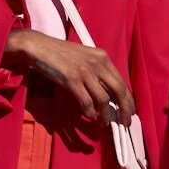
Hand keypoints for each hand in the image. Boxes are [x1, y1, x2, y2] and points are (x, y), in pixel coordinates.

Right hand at [5, 29, 134, 123]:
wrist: (39, 46)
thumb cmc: (60, 54)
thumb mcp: (84, 58)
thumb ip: (97, 73)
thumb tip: (107, 94)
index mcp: (102, 57)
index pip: (122, 81)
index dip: (128, 99)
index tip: (129, 110)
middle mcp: (97, 63)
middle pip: (119, 90)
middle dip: (125, 110)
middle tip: (124, 122)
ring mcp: (85, 71)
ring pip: (104, 99)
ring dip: (106, 115)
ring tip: (104, 122)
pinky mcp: (72, 79)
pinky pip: (86, 102)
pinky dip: (90, 113)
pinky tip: (90, 117)